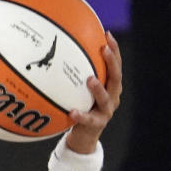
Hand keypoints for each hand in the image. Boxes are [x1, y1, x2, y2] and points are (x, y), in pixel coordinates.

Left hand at [65, 31, 121, 152]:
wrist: (83, 135)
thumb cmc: (79, 106)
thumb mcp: (77, 89)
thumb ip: (73, 74)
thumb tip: (54, 52)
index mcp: (109, 86)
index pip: (115, 65)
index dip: (114, 50)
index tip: (107, 34)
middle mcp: (112, 96)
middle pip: (116, 77)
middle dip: (112, 63)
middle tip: (103, 50)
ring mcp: (106, 111)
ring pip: (106, 98)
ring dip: (99, 88)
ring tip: (90, 79)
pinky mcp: (97, 124)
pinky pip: (88, 119)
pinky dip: (81, 115)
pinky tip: (72, 112)